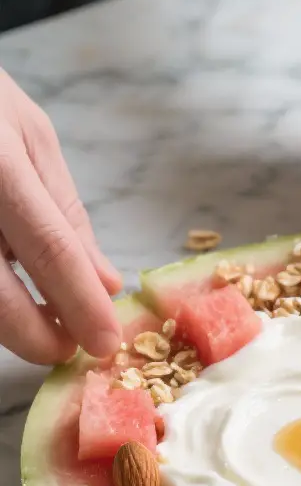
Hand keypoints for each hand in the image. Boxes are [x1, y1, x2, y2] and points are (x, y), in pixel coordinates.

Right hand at [0, 70, 121, 362]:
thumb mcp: (30, 136)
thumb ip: (66, 213)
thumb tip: (104, 284)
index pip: (50, 249)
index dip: (81, 305)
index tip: (105, 342)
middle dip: (36, 337)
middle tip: (67, 348)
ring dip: (8, 325)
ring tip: (38, 321)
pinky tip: (8, 294)